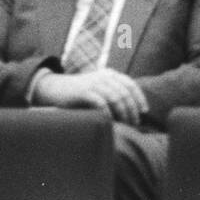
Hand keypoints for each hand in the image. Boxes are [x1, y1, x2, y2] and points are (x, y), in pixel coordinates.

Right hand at [34, 70, 148, 125]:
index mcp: (110, 74)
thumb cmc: (80, 94)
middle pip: (125, 92)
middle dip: (132, 109)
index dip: (139, 98)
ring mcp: (93, 83)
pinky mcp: (84, 92)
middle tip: (135, 123)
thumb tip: (131, 111)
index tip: (144, 112)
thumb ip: (112, 94)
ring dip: (123, 112)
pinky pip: (101, 102)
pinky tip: (111, 121)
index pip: (130, 84)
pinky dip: (108, 112)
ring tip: (126, 124)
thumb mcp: (98, 89)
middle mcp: (104, 76)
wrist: (55, 88)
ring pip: (116, 97)